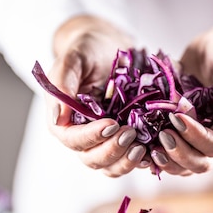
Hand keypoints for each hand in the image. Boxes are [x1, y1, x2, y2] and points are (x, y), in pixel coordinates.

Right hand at [46, 15, 147, 176]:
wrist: (110, 47)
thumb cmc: (88, 50)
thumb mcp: (74, 58)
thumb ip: (63, 81)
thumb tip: (59, 117)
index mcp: (64, 120)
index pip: (73, 139)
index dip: (91, 137)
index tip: (111, 124)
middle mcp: (81, 136)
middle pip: (92, 159)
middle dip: (112, 151)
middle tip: (131, 134)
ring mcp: (103, 141)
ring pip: (110, 166)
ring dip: (126, 162)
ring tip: (143, 149)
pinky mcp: (123, 141)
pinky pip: (129, 159)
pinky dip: (141, 161)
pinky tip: (153, 154)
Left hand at [152, 16, 212, 175]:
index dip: (196, 137)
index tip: (177, 118)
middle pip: (201, 162)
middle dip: (179, 154)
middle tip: (160, 136)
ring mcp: (198, 132)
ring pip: (184, 163)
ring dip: (167, 160)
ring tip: (149, 147)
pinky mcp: (181, 126)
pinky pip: (170, 150)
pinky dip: (157, 152)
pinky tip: (142, 144)